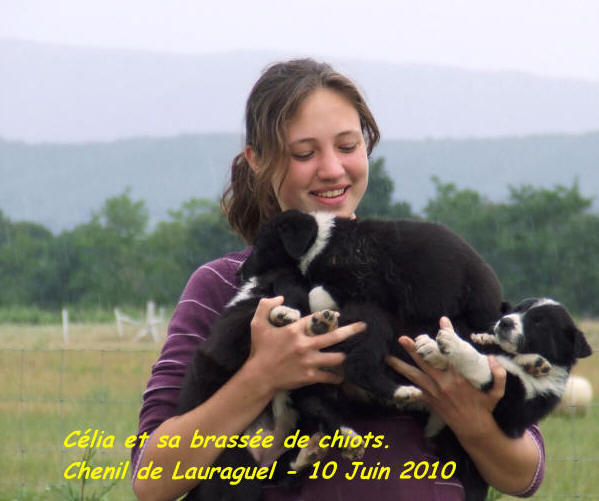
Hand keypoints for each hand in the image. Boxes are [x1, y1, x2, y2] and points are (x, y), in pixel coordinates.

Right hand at [247, 296, 366, 391]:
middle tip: (363, 327)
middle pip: (334, 336)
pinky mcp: (310, 376)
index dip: (330, 315)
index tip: (338, 314)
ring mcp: (309, 362)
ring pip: (336, 358)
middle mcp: (305, 345)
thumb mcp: (258, 324)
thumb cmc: (259, 349)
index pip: (317, 319)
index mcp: (295, 331)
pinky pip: (329, 377)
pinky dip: (337, 377)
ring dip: (345, 355)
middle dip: (351, 331)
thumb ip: (266, 306)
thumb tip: (281, 298)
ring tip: (353, 353)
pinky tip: (343, 376)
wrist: (259, 376)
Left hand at [386, 317, 506, 439]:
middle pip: (426, 362)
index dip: (447, 335)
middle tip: (402, 338)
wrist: (473, 429)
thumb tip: (492, 357)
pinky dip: (405, 381)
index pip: (451, 352)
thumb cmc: (484, 407)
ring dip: (401, 366)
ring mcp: (434, 391)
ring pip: (415, 375)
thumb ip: (498, 373)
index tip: (442, 321)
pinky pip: (414, 389)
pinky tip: (395, 375)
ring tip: (388, 357)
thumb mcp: (497, 390)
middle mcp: (444, 382)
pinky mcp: (429, 399)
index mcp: (460, 377)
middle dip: (414, 350)